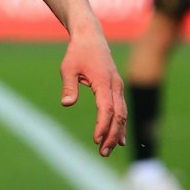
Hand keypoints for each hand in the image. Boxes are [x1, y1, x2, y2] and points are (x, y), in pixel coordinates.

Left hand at [61, 26, 126, 155]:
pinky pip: (121, 109)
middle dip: (112, 135)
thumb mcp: (68, 67)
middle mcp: (115, 85)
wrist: (90, 37)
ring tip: (108, 150)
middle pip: (118, 115)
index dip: (102, 125)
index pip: (106, 108)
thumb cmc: (77, 52)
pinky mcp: (117, 88)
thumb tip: (66, 104)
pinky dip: (120, 124)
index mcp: (103, 81)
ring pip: (122, 114)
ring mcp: (118, 87)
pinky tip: (118, 139)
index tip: (96, 139)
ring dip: (117, 133)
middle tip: (103, 152)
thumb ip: (69, 86)